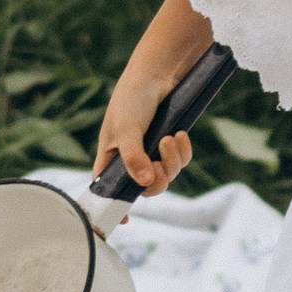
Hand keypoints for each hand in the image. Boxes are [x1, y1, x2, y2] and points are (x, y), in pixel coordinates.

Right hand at [93, 0, 214, 193]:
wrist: (160, 70)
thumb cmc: (133, 96)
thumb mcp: (127, 127)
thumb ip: (133, 157)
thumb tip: (145, 183)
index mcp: (111, 156)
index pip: (108, 189)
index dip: (114, 206)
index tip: (123, 222)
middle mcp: (131, 157)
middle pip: (145, 187)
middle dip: (157, 181)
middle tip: (161, 168)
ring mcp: (152, 150)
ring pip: (166, 174)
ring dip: (172, 162)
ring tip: (171, 140)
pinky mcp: (171, 142)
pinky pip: (181, 159)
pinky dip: (183, 151)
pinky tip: (180, 135)